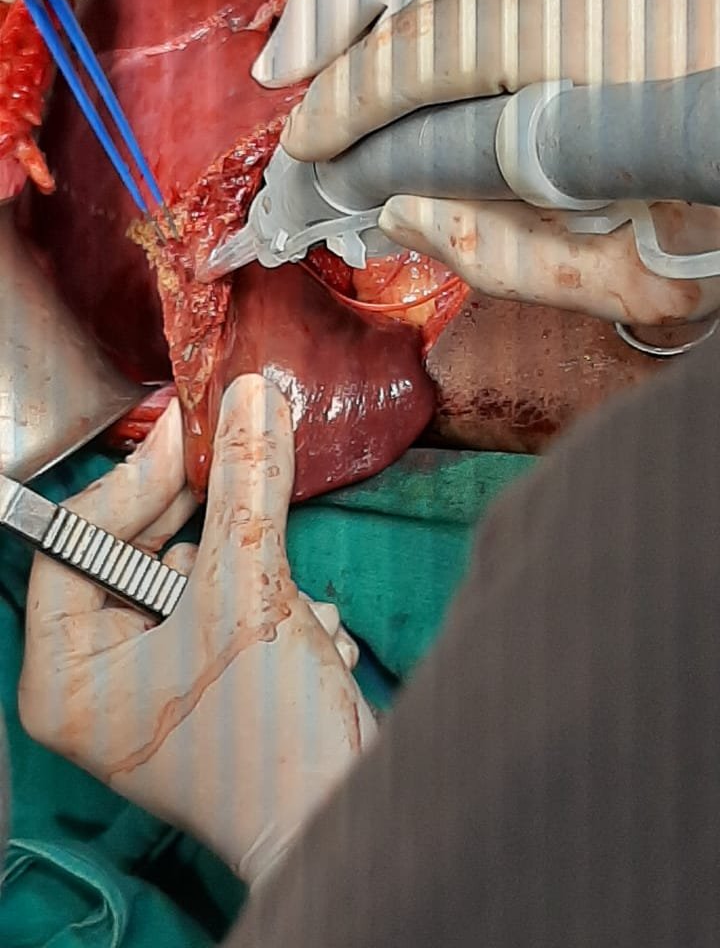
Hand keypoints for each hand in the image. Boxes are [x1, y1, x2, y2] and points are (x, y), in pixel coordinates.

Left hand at [19, 376, 375, 885]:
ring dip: (251, 575)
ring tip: (288, 606)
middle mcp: (93, 680)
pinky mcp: (196, 680)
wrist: (345, 818)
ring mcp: (146, 682)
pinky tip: (304, 634)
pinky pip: (219, 604)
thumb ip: (243, 487)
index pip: (76, 540)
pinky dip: (267, 605)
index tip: (191, 431)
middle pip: (133, 552)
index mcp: (64, 674)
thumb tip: (249, 402)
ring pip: (188, 573)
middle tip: (238, 461)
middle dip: (207, 528)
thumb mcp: (250, 594)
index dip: (136, 479)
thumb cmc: (272, 745)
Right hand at [261, 0, 719, 326]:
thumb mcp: (645, 276)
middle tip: (328, 148)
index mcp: (597, 31)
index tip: (303, 151)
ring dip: (417, 56)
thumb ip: (507, 255)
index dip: (345, 108)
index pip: (420, 61)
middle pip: (434, 11)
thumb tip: (401, 211)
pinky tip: (456, 87)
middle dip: (368, 81)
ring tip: (382, 126)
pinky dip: (473, 32)